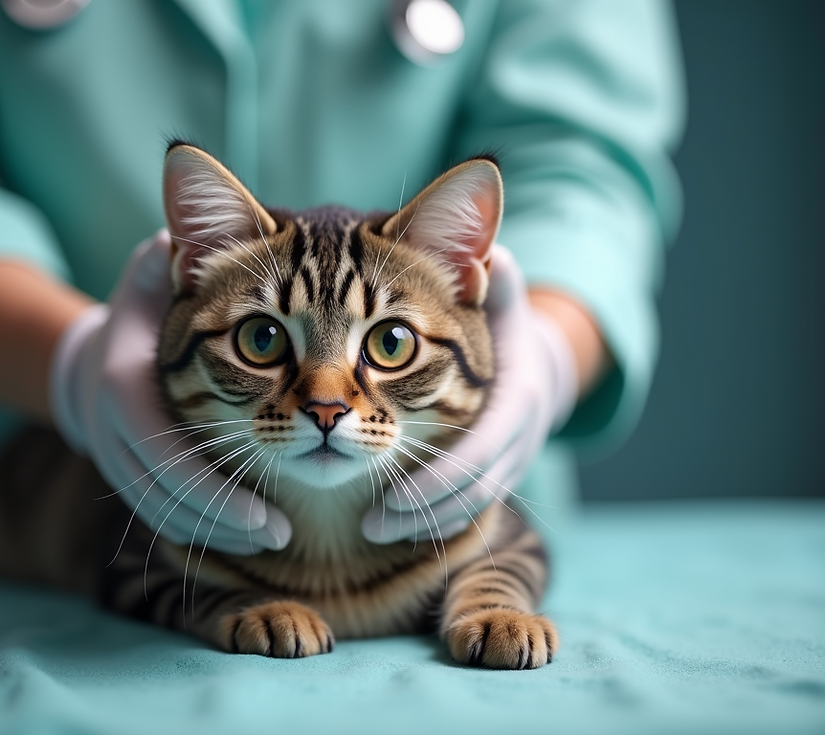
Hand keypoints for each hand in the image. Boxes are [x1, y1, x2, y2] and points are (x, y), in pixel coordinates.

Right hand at [50, 230, 291, 554]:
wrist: (90, 357)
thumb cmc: (142, 311)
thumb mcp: (152, 275)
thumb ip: (173, 260)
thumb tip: (193, 237)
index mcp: (124, 385)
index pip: (167, 455)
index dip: (216, 491)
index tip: (270, 515)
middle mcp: (111, 431)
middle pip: (166, 496)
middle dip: (224, 520)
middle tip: (282, 535)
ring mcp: (113, 459)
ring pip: (162, 514)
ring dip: (217, 532)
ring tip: (274, 537)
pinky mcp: (126, 477)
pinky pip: (159, 514)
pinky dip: (200, 527)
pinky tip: (244, 532)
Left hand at [362, 246, 577, 543]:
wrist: (540, 366)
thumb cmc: (505, 327)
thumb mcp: (505, 303)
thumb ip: (497, 284)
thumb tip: (490, 254)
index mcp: (516, 398)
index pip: (480, 448)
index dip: (439, 475)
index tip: (393, 494)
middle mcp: (520, 437)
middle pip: (475, 488)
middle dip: (423, 510)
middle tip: (369, 525)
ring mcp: (515, 460)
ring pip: (473, 504)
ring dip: (424, 523)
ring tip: (371, 531)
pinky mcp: (500, 475)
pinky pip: (472, 506)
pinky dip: (437, 518)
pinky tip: (398, 529)